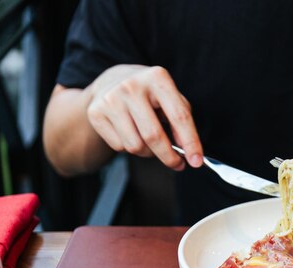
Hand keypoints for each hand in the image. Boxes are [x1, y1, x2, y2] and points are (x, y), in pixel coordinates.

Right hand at [86, 64, 202, 169]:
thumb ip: (182, 121)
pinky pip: (119, 146)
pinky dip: (130, 147)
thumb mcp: (171, 98)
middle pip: (153, 136)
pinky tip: (131, 133)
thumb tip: (186, 151)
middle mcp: (132, 86)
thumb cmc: (151, 94)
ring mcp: (111, 99)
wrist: (114, 80)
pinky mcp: (95, 112)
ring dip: (148, 152)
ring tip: (150, 141)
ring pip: (135, 146)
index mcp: (157, 78)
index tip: (197, 162)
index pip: (179, 116)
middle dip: (169, 157)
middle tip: (177, 164)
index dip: (190, 142)